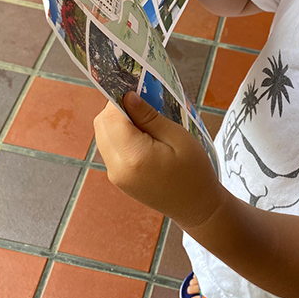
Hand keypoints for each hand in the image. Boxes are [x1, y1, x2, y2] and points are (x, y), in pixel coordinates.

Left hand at [93, 91, 226, 228]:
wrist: (197, 207)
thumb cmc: (195, 172)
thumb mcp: (178, 137)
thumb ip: (149, 117)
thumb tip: (127, 96)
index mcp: (134, 156)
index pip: (111, 116)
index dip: (120, 99)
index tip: (137, 90)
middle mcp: (117, 167)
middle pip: (101, 124)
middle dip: (117, 109)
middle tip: (144, 105)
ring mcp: (115, 175)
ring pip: (102, 135)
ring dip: (117, 122)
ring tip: (145, 122)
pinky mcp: (118, 178)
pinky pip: (109, 148)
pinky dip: (119, 136)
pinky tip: (142, 137)